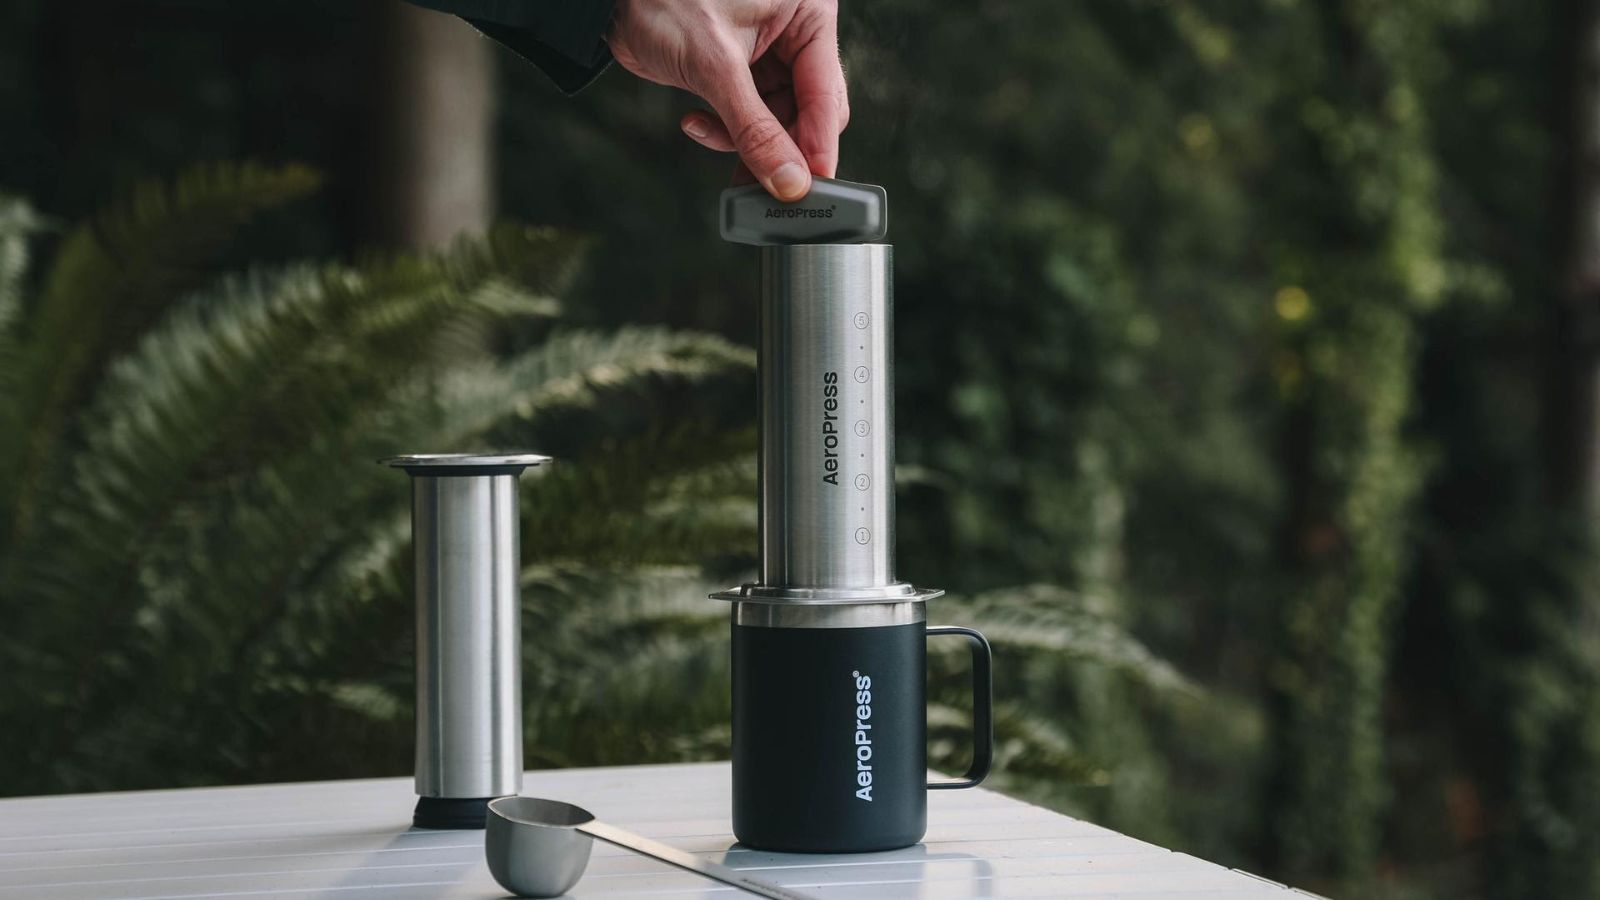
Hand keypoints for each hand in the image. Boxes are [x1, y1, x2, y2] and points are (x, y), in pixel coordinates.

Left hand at [607, 0, 848, 200]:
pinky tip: (695, 122)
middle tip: (759, 185)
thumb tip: (789, 181)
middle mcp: (795, 33)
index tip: (807, 190)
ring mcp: (770, 53)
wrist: (610, 1)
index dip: (816, 147)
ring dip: (744, 142)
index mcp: (808, 14)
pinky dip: (724, 130)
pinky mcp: (742, 71)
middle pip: (808, 113)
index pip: (826, 95)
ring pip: (777, 122)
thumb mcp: (715, 66)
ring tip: (707, 135)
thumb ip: (755, 129)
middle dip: (777, 147)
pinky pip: (749, 118)